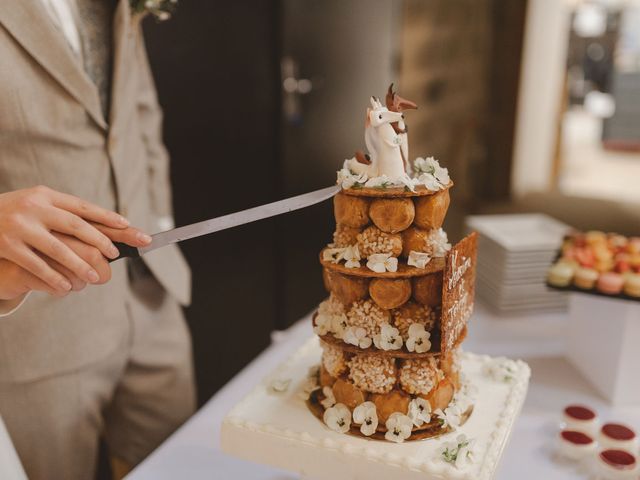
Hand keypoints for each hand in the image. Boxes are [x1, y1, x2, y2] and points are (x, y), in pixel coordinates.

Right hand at [0, 186, 145, 295]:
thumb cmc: (14, 214)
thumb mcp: (36, 204)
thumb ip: (63, 213)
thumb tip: (104, 228)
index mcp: (45, 195)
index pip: (82, 207)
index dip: (106, 216)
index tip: (127, 225)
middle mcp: (34, 207)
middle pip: (76, 226)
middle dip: (100, 240)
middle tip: (115, 254)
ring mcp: (20, 226)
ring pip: (58, 249)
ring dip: (79, 265)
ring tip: (95, 278)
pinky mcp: (7, 245)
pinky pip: (36, 265)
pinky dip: (54, 278)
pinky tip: (66, 288)